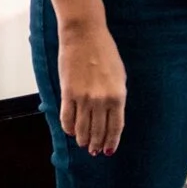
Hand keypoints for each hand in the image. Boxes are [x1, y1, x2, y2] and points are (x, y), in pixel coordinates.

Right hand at [56, 22, 127, 156]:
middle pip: (98, 130)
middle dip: (97, 144)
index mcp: (118, 95)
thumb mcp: (119, 75)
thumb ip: (116, 96)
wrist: (84, 35)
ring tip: (84, 145)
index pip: (115, 126)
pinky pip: (67, 118)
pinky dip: (69, 128)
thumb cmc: (105, 53)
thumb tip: (112, 116)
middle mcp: (101, 100)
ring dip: (83, 139)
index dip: (112, 141)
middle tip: (95, 151)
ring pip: (82, 128)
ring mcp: (83, 98)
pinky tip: (71, 133)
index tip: (109, 150)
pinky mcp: (68, 93)